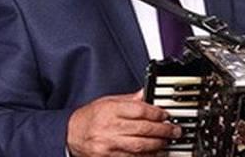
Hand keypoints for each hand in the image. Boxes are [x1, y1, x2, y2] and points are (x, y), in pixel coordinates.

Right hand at [67, 90, 181, 156]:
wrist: (70, 134)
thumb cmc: (90, 117)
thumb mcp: (108, 102)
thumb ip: (129, 100)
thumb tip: (147, 94)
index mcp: (110, 110)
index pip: (139, 110)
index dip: (156, 113)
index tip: (166, 115)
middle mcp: (109, 128)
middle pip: (143, 130)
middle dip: (162, 131)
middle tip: (173, 131)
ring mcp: (108, 145)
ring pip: (139, 147)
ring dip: (157, 145)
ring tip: (166, 142)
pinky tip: (153, 153)